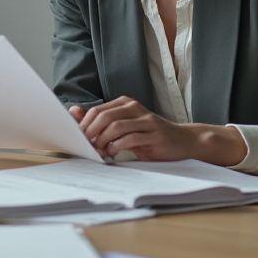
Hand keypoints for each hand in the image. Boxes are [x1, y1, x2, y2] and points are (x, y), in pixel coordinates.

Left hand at [71, 97, 247, 164]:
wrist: (183, 141)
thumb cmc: (149, 136)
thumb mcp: (125, 128)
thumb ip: (103, 122)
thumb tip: (74, 113)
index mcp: (125, 104)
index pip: (97, 110)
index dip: (85, 126)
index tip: (79, 140)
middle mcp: (135, 108)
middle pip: (104, 116)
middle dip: (92, 133)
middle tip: (88, 147)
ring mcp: (146, 120)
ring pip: (115, 126)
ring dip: (103, 141)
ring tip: (101, 152)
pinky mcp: (155, 134)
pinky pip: (130, 138)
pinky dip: (117, 147)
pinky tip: (114, 153)